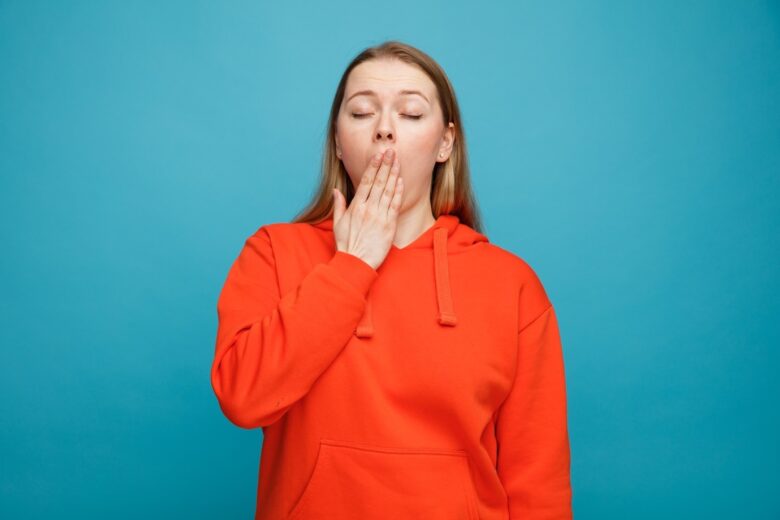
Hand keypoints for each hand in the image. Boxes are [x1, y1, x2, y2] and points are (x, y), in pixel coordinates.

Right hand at [331, 148, 403, 269]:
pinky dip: (398, 192)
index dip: (373, 167)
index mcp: (355, 207)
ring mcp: (379, 216)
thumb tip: (336, 190)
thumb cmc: (347, 245)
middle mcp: (368, 208)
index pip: (365, 182)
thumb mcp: (338, 224)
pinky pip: (394, 205)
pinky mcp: (389, 225)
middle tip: (391, 151)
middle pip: (378, 182)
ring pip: (387, 190)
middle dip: (385, 165)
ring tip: (397, 161)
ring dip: (393, 174)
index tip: (378, 156)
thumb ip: (339, 205)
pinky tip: (401, 181)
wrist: (356, 262)